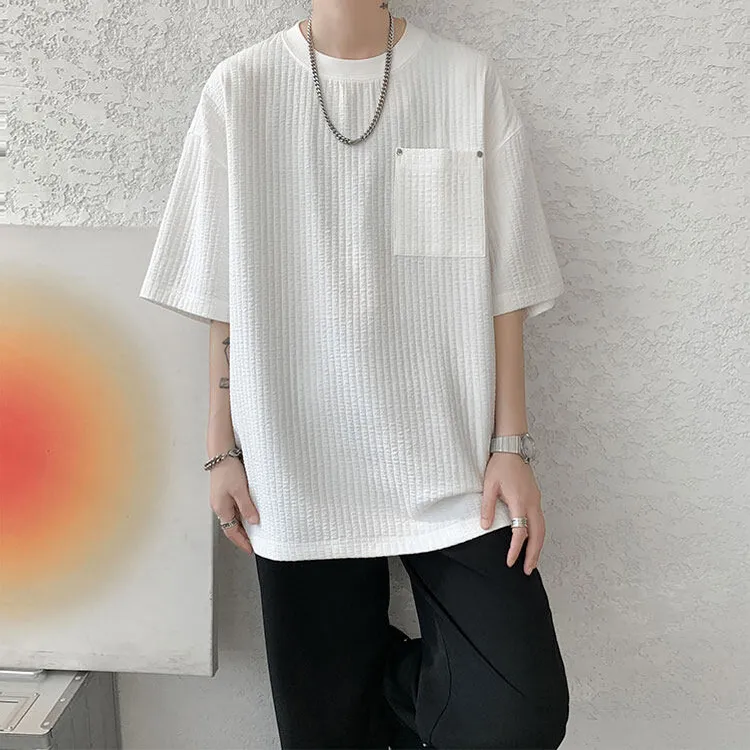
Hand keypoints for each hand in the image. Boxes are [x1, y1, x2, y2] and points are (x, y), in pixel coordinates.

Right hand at [209, 457, 259, 555]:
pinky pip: (232, 508)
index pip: (231, 532)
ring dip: (241, 524)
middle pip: (231, 526)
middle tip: (253, 542)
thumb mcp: (241, 490)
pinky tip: (248, 511)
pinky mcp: (223, 491)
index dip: (241, 542)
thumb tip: (253, 522)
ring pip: (232, 517)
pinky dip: (240, 513)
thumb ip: (247, 507)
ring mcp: (220, 499)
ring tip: (253, 530)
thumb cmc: (229, 469)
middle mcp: (219, 505)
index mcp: (221, 508)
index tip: (250, 549)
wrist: (221, 453)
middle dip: (241, 536)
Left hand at [480, 452, 544, 574]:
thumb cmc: (500, 465)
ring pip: (542, 528)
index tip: (509, 561)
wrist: (512, 448)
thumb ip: (487, 507)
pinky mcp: (536, 497)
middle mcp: (532, 503)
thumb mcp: (489, 485)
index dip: (515, 549)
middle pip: (538, 535)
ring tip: (532, 561)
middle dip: (534, 554)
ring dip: (538, 546)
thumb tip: (484, 527)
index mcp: (520, 502)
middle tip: (528, 570)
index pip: (520, 532)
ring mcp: (536, 500)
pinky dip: (539, 534)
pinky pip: (541, 520)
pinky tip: (533, 540)